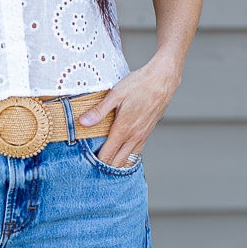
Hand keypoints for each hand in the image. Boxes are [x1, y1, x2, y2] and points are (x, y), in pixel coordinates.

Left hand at [77, 52, 180, 167]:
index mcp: (123, 129)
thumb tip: (83, 122)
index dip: (95, 163)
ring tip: (104, 164)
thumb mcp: (115, 95)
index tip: (85, 164)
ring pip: (128, 160)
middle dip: (105, 167)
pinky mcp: (147, 133)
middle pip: (117, 163)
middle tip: (91, 167)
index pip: (107, 156)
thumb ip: (99, 111)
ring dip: (116, 164)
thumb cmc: (139, 84)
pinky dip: (127, 157)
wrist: (163, 80)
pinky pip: (136, 152)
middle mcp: (134, 137)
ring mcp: (142, 136)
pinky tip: (120, 153)